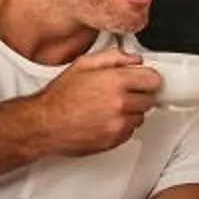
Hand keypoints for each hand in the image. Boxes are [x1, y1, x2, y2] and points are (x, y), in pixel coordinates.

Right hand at [31, 48, 163, 155]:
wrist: (45, 125)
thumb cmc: (59, 97)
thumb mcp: (83, 65)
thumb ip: (113, 58)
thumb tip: (134, 60)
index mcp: (115, 82)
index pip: (153, 79)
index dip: (146, 78)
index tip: (142, 79)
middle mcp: (120, 104)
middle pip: (149, 99)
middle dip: (138, 94)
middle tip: (122, 92)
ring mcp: (118, 124)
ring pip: (141, 116)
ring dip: (131, 111)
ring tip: (110, 107)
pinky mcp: (115, 140)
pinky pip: (130, 131)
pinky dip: (122, 125)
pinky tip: (106, 119)